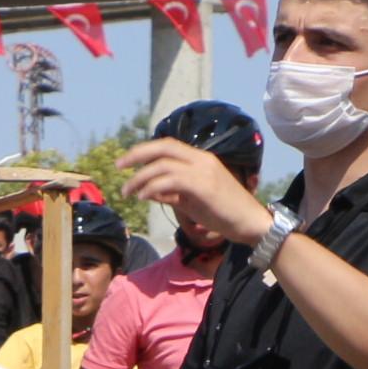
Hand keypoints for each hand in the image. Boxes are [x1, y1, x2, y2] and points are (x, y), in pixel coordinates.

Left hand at [118, 138, 273, 250]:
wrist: (249, 222)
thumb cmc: (222, 213)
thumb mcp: (191, 200)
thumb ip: (171, 193)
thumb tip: (147, 191)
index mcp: (200, 159)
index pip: (168, 146)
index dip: (144, 150)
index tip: (125, 162)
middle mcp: (202, 160)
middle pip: (163, 147)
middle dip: (136, 154)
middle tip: (118, 166)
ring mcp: (204, 171)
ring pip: (163, 165)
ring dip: (140, 177)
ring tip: (127, 192)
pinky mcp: (204, 186)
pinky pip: (171, 180)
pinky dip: (152, 187)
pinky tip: (142, 197)